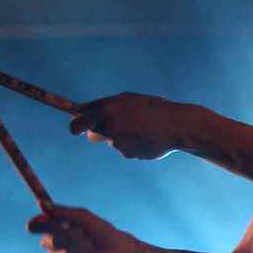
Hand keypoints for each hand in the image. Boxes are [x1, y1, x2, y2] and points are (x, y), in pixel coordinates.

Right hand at [27, 204, 137, 252]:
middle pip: (47, 241)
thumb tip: (42, 203)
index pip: (35, 225)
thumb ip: (63, 212)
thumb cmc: (100, 231)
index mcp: (53, 228)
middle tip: (80, 232)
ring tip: (90, 244)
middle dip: (66, 235)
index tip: (39, 221)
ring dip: (80, 246)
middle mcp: (52, 244)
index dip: (36, 224)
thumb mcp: (83, 218)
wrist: (118, 250)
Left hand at [69, 92, 192, 160]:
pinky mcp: (129, 154)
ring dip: (123, 136)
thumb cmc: (152, 108)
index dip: (76, 126)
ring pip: (114, 141)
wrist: (177, 126)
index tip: (76, 128)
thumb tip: (83, 109)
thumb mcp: (128, 99)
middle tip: (113, 127)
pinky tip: (148, 137)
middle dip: (99, 132)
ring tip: (143, 128)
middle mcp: (109, 127)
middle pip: (93, 135)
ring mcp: (119, 143)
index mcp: (107, 111)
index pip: (79, 123)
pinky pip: (127, 148)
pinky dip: (134, 144)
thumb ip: (105, 105)